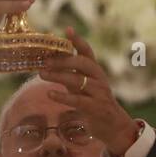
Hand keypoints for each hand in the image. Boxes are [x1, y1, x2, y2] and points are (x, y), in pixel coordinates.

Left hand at [40, 28, 141, 156]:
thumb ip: (71, 74)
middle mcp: (99, 79)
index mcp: (96, 71)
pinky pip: (78, 100)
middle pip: (82, 63)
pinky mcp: (95, 107)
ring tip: (41, 74)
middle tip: (45, 60)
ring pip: (78, 80)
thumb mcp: (84, 86)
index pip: (88, 52)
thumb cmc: (94, 104)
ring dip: (58, 76)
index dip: (78, 41)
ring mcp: (99, 93)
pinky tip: (50, 93)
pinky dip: (63, 96)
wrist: (113, 126)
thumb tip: (50, 63)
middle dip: (62, 60)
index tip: (67, 30)